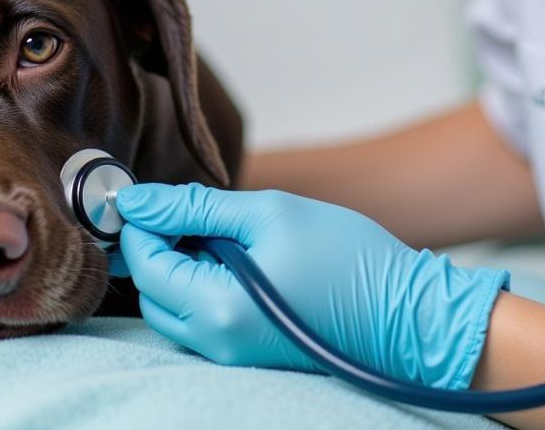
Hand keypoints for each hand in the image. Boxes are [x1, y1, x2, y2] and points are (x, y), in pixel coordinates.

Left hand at [116, 183, 508, 386]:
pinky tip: (230, 253)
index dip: (142, 221)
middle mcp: (217, 344)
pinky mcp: (247, 353)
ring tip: (216, 229)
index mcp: (218, 310)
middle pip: (151, 290)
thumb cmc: (345, 256)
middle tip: (186, 208)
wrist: (409, 313)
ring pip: (172, 306)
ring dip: (178, 264)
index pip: (146, 263)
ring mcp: (232, 355)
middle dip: (156, 245)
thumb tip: (135, 200)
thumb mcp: (266, 213)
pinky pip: (199, 318)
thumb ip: (194, 207)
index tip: (152, 191)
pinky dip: (199, 282)